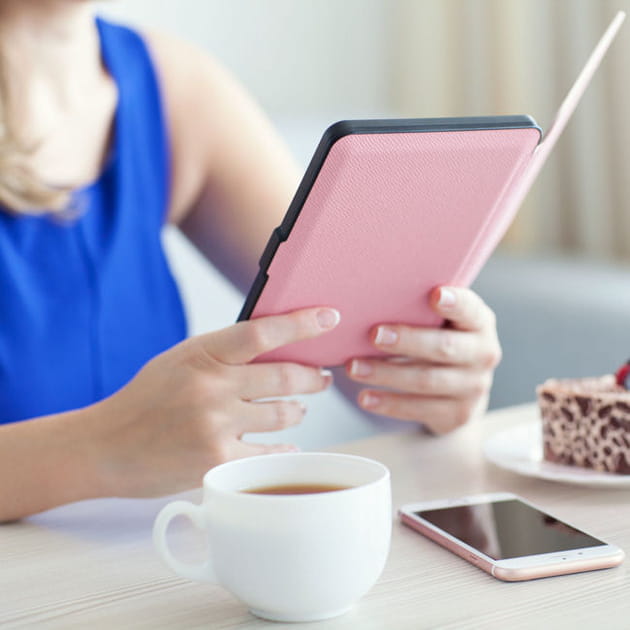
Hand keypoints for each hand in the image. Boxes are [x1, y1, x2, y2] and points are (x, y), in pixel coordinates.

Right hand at [90, 307, 339, 496]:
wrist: (105, 446)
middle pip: (284, 376)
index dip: (301, 323)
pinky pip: (269, 452)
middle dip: (312, 377)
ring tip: (298, 408)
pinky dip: (285, 448)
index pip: (262, 332)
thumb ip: (223, 355)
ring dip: (297, 410)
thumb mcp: (180, 361)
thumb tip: (277, 349)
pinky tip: (288, 445)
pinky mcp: (217, 462)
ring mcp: (215, 426)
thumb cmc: (146, 399)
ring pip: (282, 414)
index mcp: (201, 354)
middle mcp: (211, 388)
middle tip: (322, 377)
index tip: (329, 317)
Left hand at [345, 287, 500, 432]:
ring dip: (386, 374)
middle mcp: (483, 354)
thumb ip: (421, 308)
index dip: (455, 303)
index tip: (435, 295)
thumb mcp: (440, 322)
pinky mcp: (458, 414)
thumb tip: (369, 295)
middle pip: (444, 348)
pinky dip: (389, 403)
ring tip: (354, 367)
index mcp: (479, 322)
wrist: (460, 391)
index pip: (470, 310)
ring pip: (426, 380)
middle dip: (407, 341)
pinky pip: (419, 409)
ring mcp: (474, 387)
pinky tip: (365, 397)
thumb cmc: (438, 339)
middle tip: (374, 335)